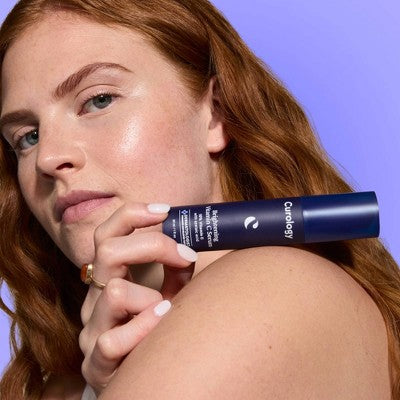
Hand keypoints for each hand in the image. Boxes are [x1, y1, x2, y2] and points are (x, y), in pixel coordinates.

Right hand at [79, 202, 196, 395]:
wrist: (151, 374)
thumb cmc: (162, 326)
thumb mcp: (172, 289)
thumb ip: (178, 266)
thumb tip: (195, 238)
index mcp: (110, 276)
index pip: (107, 234)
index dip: (132, 216)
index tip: (165, 212)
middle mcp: (95, 297)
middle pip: (108, 250)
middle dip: (154, 246)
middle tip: (186, 255)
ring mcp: (93, 328)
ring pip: (115, 292)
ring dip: (153, 297)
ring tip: (168, 309)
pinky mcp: (95, 363)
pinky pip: (113, 340)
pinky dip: (146, 329)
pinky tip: (162, 327)